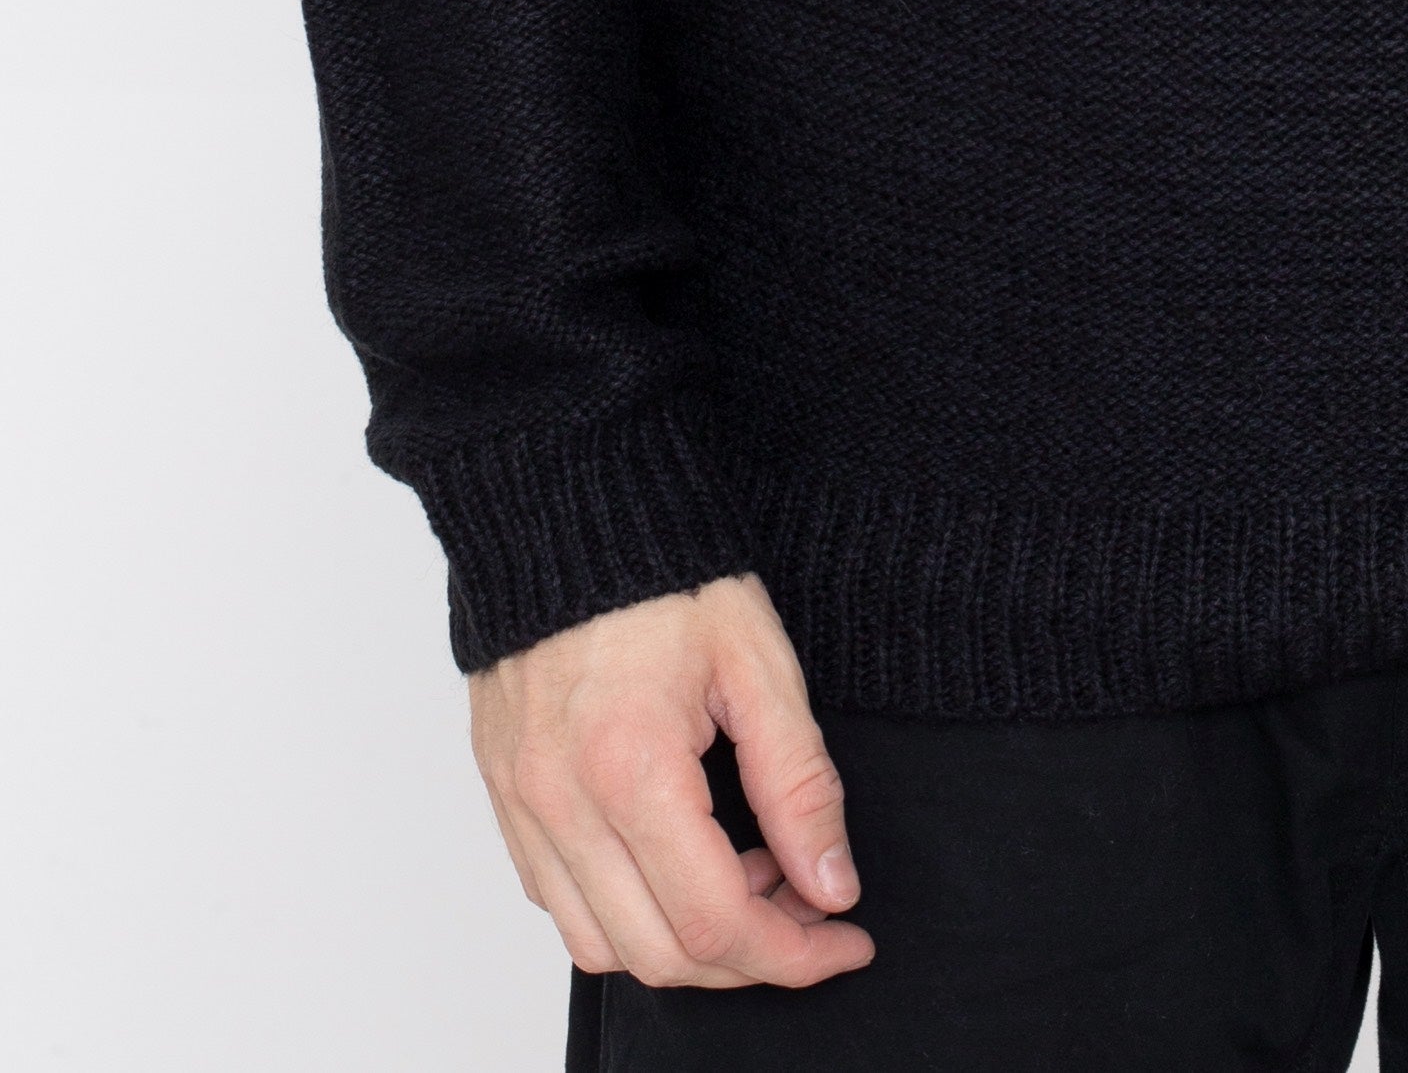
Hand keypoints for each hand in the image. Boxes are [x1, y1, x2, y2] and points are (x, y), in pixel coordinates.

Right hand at [469, 572, 874, 991]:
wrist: (568, 504)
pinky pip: (558, 902)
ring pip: (601, 946)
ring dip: (684, 941)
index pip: (716, 924)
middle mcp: (561, 804)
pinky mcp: (505, 795)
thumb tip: (833, 886)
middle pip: (660, 956)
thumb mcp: (759, 662)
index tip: (848, 941)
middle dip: (750, 957)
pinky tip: (679, 857)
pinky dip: (624, 912)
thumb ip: (800, 783)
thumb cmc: (667, 567)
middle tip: (809, 905)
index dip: (794, 954)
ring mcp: (522, 805)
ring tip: (747, 870)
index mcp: (631, 768)